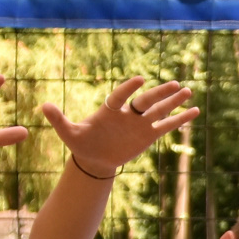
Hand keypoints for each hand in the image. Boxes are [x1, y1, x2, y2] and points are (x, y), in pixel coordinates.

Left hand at [40, 76, 195, 180]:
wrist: (94, 158)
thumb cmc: (81, 143)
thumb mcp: (68, 133)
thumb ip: (59, 119)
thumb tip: (43, 106)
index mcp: (109, 110)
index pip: (121, 96)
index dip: (129, 89)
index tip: (140, 80)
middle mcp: (127, 113)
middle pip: (146, 100)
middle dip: (160, 93)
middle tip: (175, 83)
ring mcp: (139, 123)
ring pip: (158, 110)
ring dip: (173, 101)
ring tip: (188, 91)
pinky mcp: (147, 135)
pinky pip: (165, 125)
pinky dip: (179, 120)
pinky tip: (194, 113)